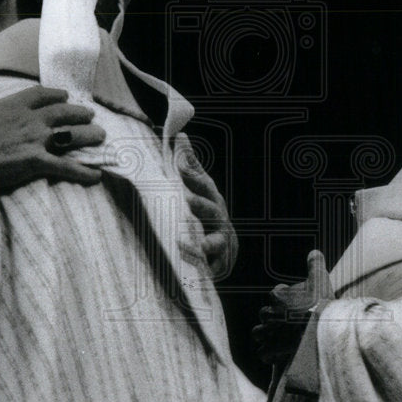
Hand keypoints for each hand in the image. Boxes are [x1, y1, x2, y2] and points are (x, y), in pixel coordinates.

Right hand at [0, 70, 105, 197]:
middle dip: (79, 113)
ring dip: (88, 136)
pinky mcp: (37, 163)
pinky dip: (83, 172)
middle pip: (63, 113)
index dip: (55, 94)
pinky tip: (96, 175)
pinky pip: (67, 167)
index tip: (65, 96)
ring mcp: (36, 141)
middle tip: (90, 115)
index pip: (41, 94)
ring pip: (71, 136)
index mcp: (12, 105)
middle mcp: (30, 120)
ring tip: (101, 136)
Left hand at [175, 132, 237, 278]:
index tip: (178, 164)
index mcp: (211, 198)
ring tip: (188, 242)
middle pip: (212, 210)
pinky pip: (210, 266)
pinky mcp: (217, 263)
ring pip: (215, 241)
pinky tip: (186, 265)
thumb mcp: (198, 188)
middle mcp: (219, 218)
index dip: (191, 173)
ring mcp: (221, 241)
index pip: (202, 183)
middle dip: (201, 205)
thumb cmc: (205, 213)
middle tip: (186, 200)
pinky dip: (199, 265)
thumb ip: (189, 164)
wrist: (223, 248)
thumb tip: (181, 135)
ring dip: (204, 241)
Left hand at [252, 250, 332, 365]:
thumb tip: (314, 252)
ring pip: (258, 333)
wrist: (323, 329)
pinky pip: (262, 353)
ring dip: (265, 335)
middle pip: (264, 314)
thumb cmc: (321, 304)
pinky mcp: (273, 350)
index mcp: (278, 296)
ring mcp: (270, 333)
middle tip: (286, 322)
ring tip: (276, 338)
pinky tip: (276, 354)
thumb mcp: (320, 280)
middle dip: (272, 318)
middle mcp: (270, 314)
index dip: (285, 299)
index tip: (295, 303)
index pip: (276, 294)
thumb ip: (315, 265)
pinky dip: (268, 354)